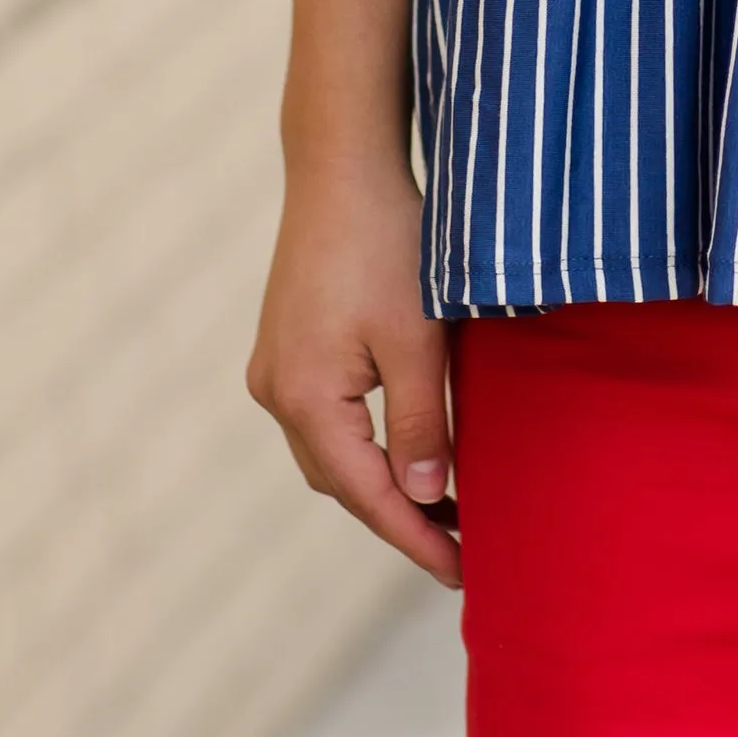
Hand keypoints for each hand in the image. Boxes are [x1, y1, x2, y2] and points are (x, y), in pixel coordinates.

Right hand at [247, 158, 459, 587]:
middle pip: (342, 480)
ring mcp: (275, 367)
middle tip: (462, 543)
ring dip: (381, 478)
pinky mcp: (286, 344)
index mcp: (303, 399)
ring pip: (331, 451)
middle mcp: (276, 391)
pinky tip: (404, 441)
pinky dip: (364, 441)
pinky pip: (324, 417)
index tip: (462, 571)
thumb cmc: (387, 243)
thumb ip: (422, 422)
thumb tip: (429, 496)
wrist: (342, 165)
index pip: (367, 494)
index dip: (416, 536)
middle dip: (400, 515)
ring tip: (443, 502)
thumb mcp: (418, 338)